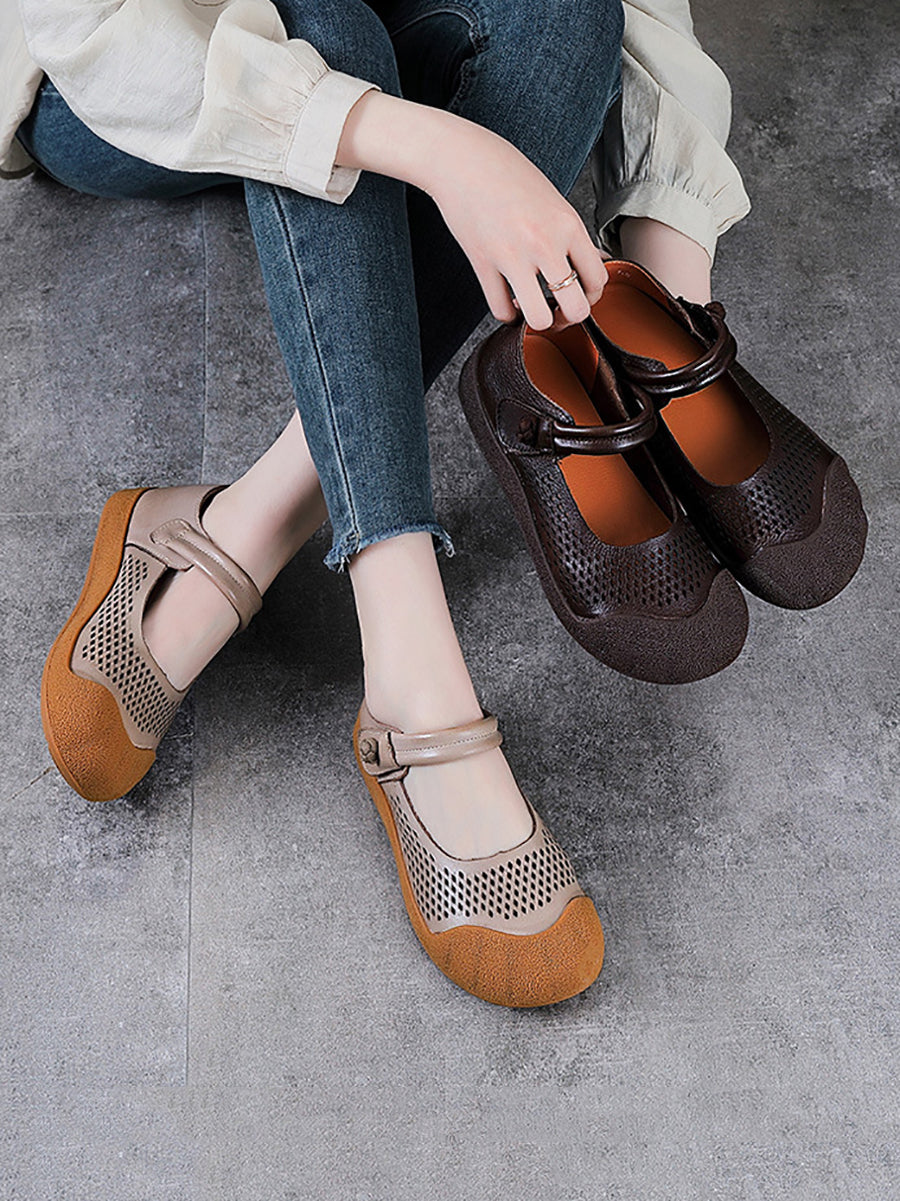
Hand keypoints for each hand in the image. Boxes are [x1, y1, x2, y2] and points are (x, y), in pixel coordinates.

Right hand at [336, 91, 605, 329]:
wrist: (461, 158)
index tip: (579, 293)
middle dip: (569, 317)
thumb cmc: (508, 174)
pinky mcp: (483, 264)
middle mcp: (545, 243)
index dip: (592, 295)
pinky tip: (508, 302)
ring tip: (531, 309)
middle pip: (577, 308)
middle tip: (558, 310)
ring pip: (540, 319)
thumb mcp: (552, 198)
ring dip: (538, 321)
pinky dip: (506, 315)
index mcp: (568, 224)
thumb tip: (594, 264)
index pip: (599, 279)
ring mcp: (512, 256)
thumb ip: (571, 234)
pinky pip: (501, 310)